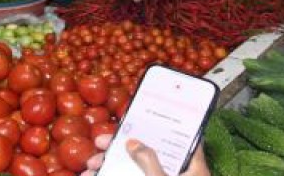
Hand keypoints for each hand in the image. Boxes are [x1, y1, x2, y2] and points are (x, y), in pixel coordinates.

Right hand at [81, 134, 209, 175]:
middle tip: (99, 143)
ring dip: (113, 166)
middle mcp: (180, 175)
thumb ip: (148, 161)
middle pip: (153, 151)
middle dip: (123, 147)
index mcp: (193, 167)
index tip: (144, 114)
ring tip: (90, 167)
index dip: (169, 122)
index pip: (187, 136)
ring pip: (137, 170)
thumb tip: (133, 141)